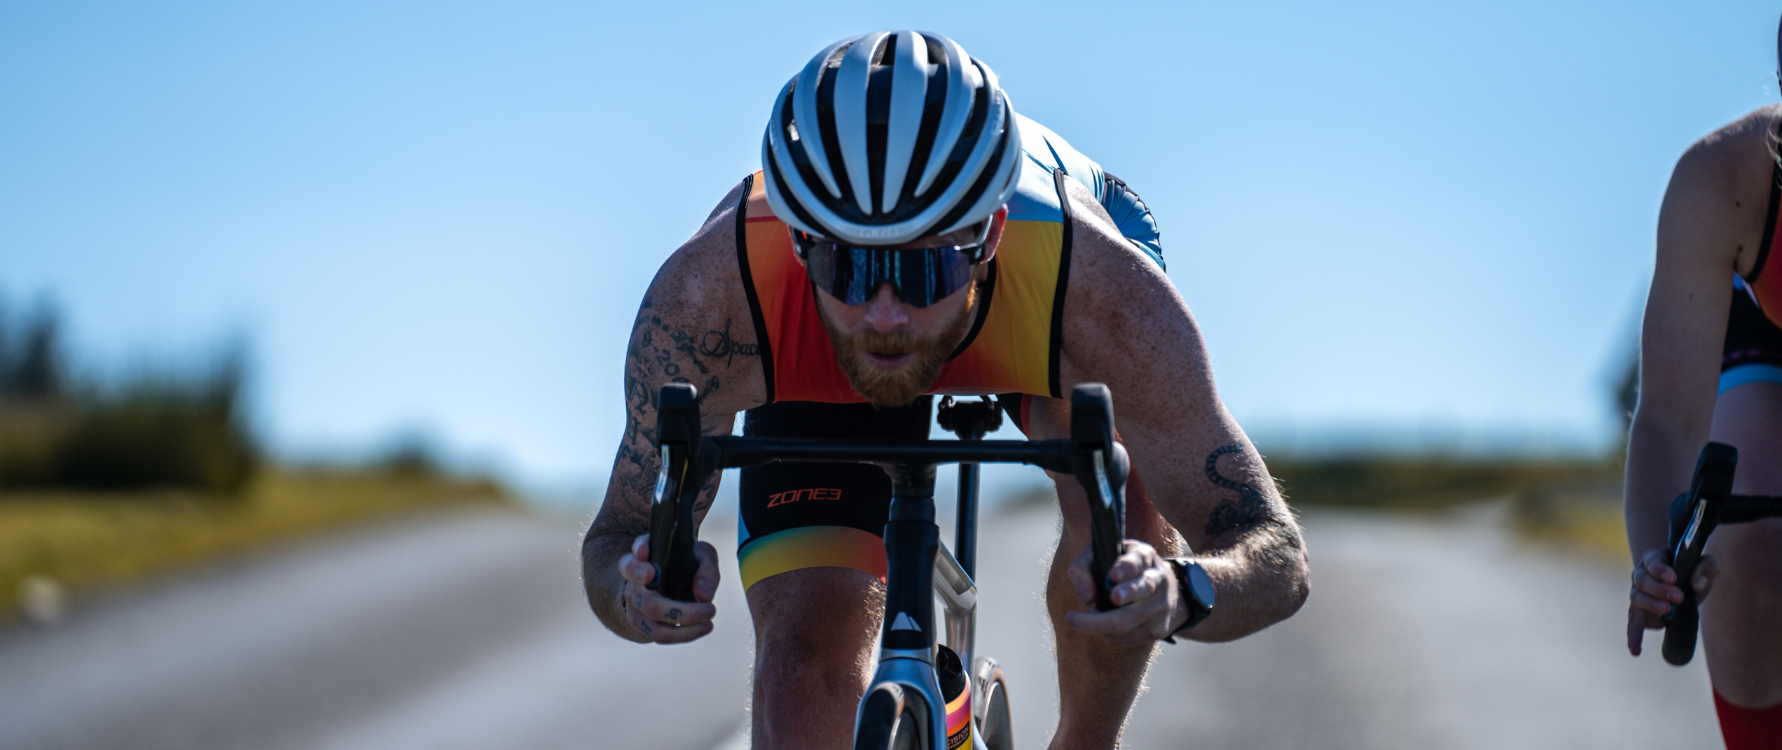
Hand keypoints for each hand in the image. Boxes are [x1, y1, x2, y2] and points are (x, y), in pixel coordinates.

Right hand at [617, 533, 720, 643]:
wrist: (670, 577)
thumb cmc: (685, 562)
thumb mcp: (701, 556)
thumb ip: (706, 570)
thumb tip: (703, 597)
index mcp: (643, 557)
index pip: (632, 559)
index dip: (637, 556)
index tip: (646, 554)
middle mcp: (632, 581)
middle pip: (644, 599)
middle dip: (677, 609)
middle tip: (711, 608)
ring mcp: (633, 603)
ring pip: (652, 620)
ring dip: (686, 622)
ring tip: (711, 618)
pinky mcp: (641, 622)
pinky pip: (659, 635)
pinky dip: (684, 634)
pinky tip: (705, 626)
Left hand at [1063, 539, 1181, 646]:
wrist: (1159, 591)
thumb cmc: (1117, 572)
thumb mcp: (1098, 559)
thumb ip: (1082, 570)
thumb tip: (1087, 598)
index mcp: (1144, 556)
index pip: (1138, 560)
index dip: (1126, 567)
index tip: (1112, 575)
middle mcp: (1159, 579)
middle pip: (1143, 589)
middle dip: (1126, 594)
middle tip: (1108, 598)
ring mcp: (1162, 606)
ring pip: (1132, 619)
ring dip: (1100, 623)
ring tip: (1077, 619)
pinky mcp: (1159, 630)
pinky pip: (1128, 637)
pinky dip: (1107, 633)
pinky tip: (1098, 624)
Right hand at [1625, 546, 1718, 655]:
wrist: (1684, 587)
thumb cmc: (1694, 571)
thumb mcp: (1706, 565)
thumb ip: (1706, 568)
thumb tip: (1697, 583)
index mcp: (1654, 559)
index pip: (1652, 562)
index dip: (1660, 570)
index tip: (1674, 578)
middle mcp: (1641, 575)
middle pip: (1642, 580)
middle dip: (1659, 589)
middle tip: (1679, 597)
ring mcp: (1637, 594)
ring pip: (1636, 598)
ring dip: (1651, 605)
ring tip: (1668, 611)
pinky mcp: (1638, 612)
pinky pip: (1632, 623)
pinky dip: (1633, 636)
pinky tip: (1636, 650)